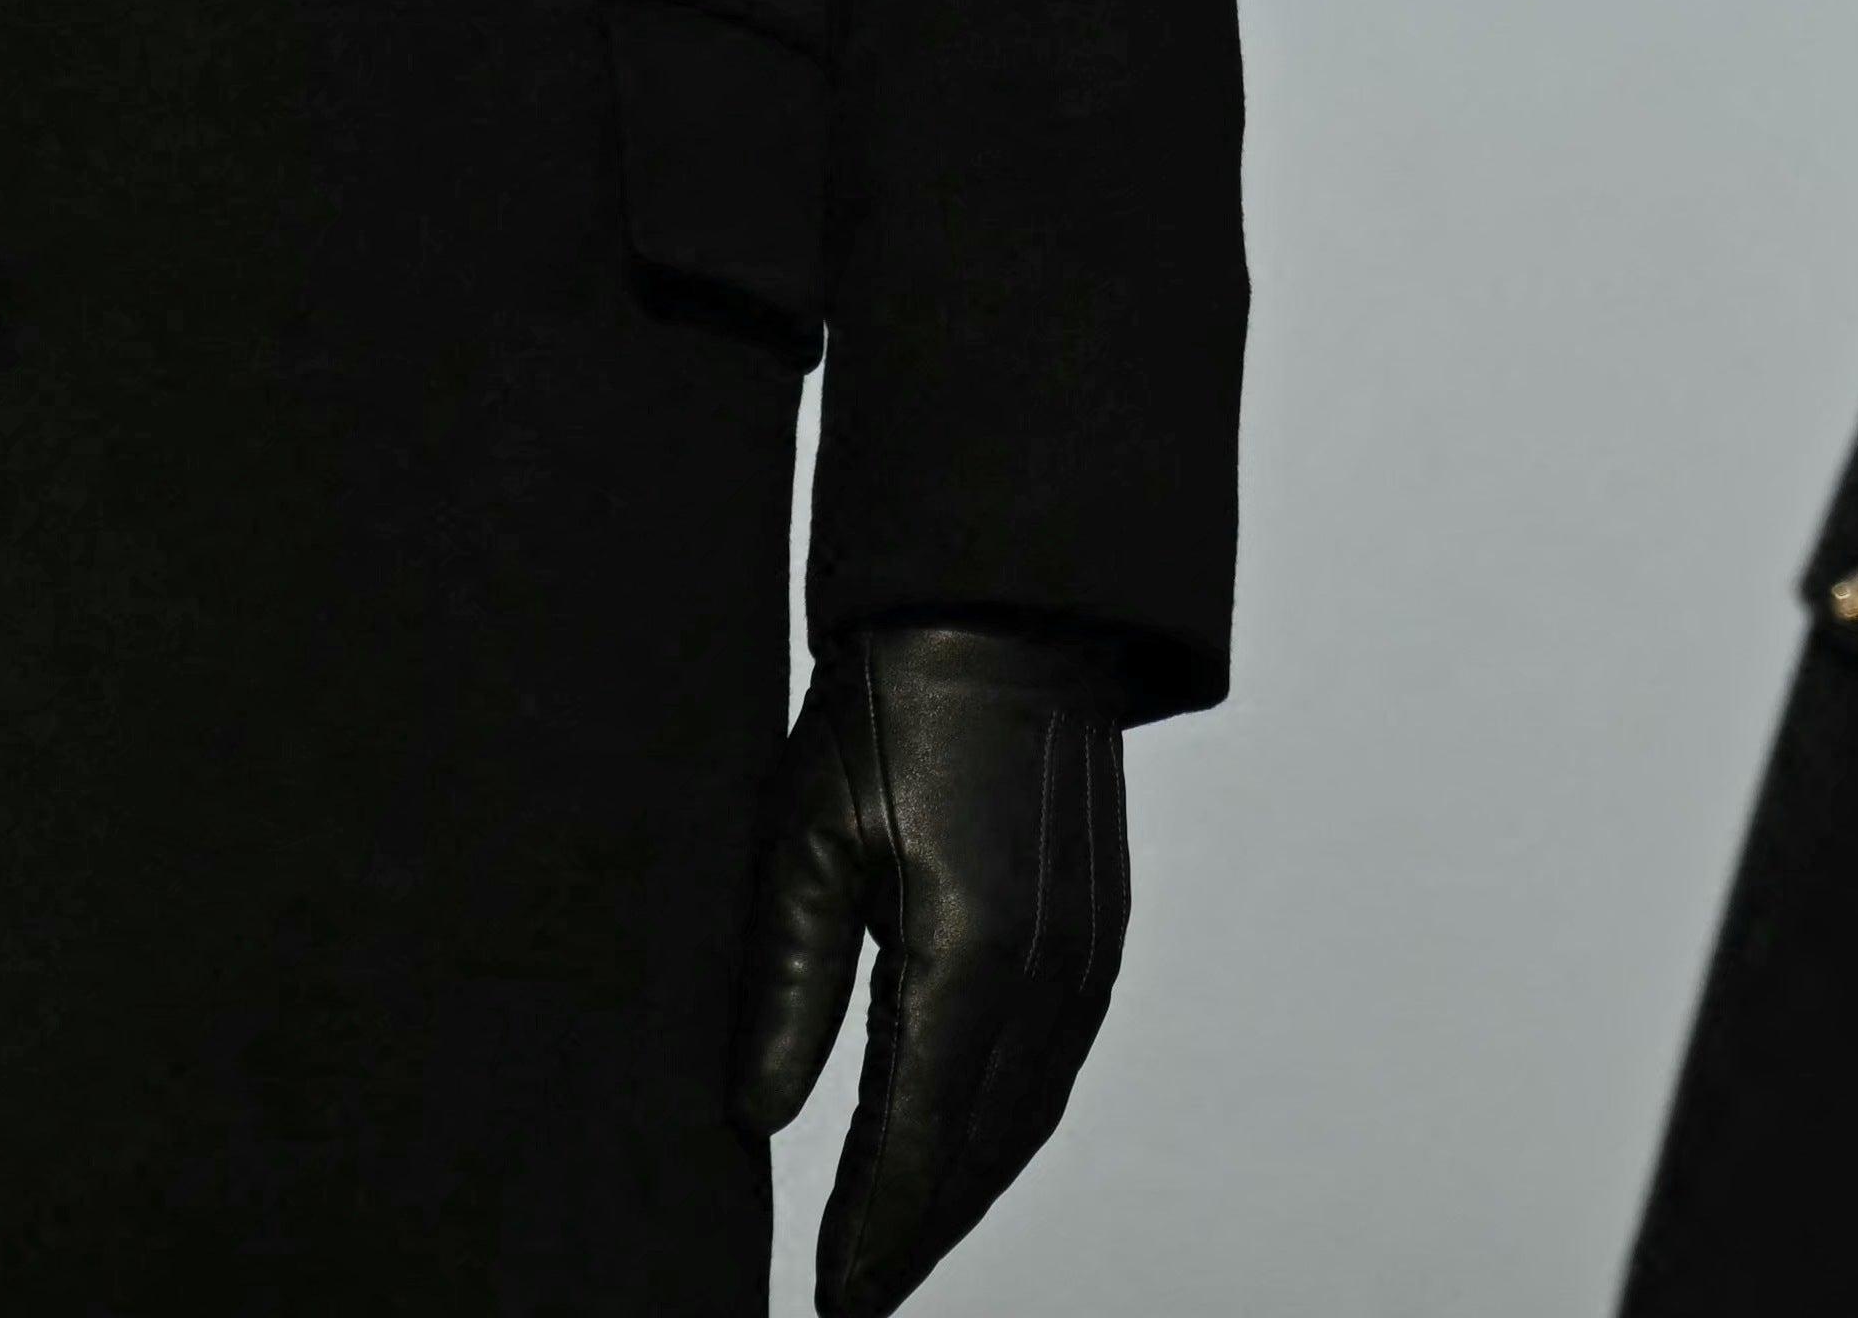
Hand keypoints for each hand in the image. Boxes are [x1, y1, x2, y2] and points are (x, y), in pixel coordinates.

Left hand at [737, 622, 1140, 1314]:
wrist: (1006, 609)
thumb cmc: (892, 705)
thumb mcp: (803, 838)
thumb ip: (787, 988)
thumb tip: (758, 1118)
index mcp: (970, 953)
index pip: (914, 1135)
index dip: (871, 1228)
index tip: (830, 1298)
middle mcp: (1048, 971)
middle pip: (981, 1148)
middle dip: (918, 1232)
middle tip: (855, 1297)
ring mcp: (1088, 953)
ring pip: (1028, 1117)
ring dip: (967, 1190)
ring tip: (900, 1245)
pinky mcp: (1099, 931)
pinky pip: (1057, 1066)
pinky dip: (1009, 1131)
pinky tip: (968, 1150)